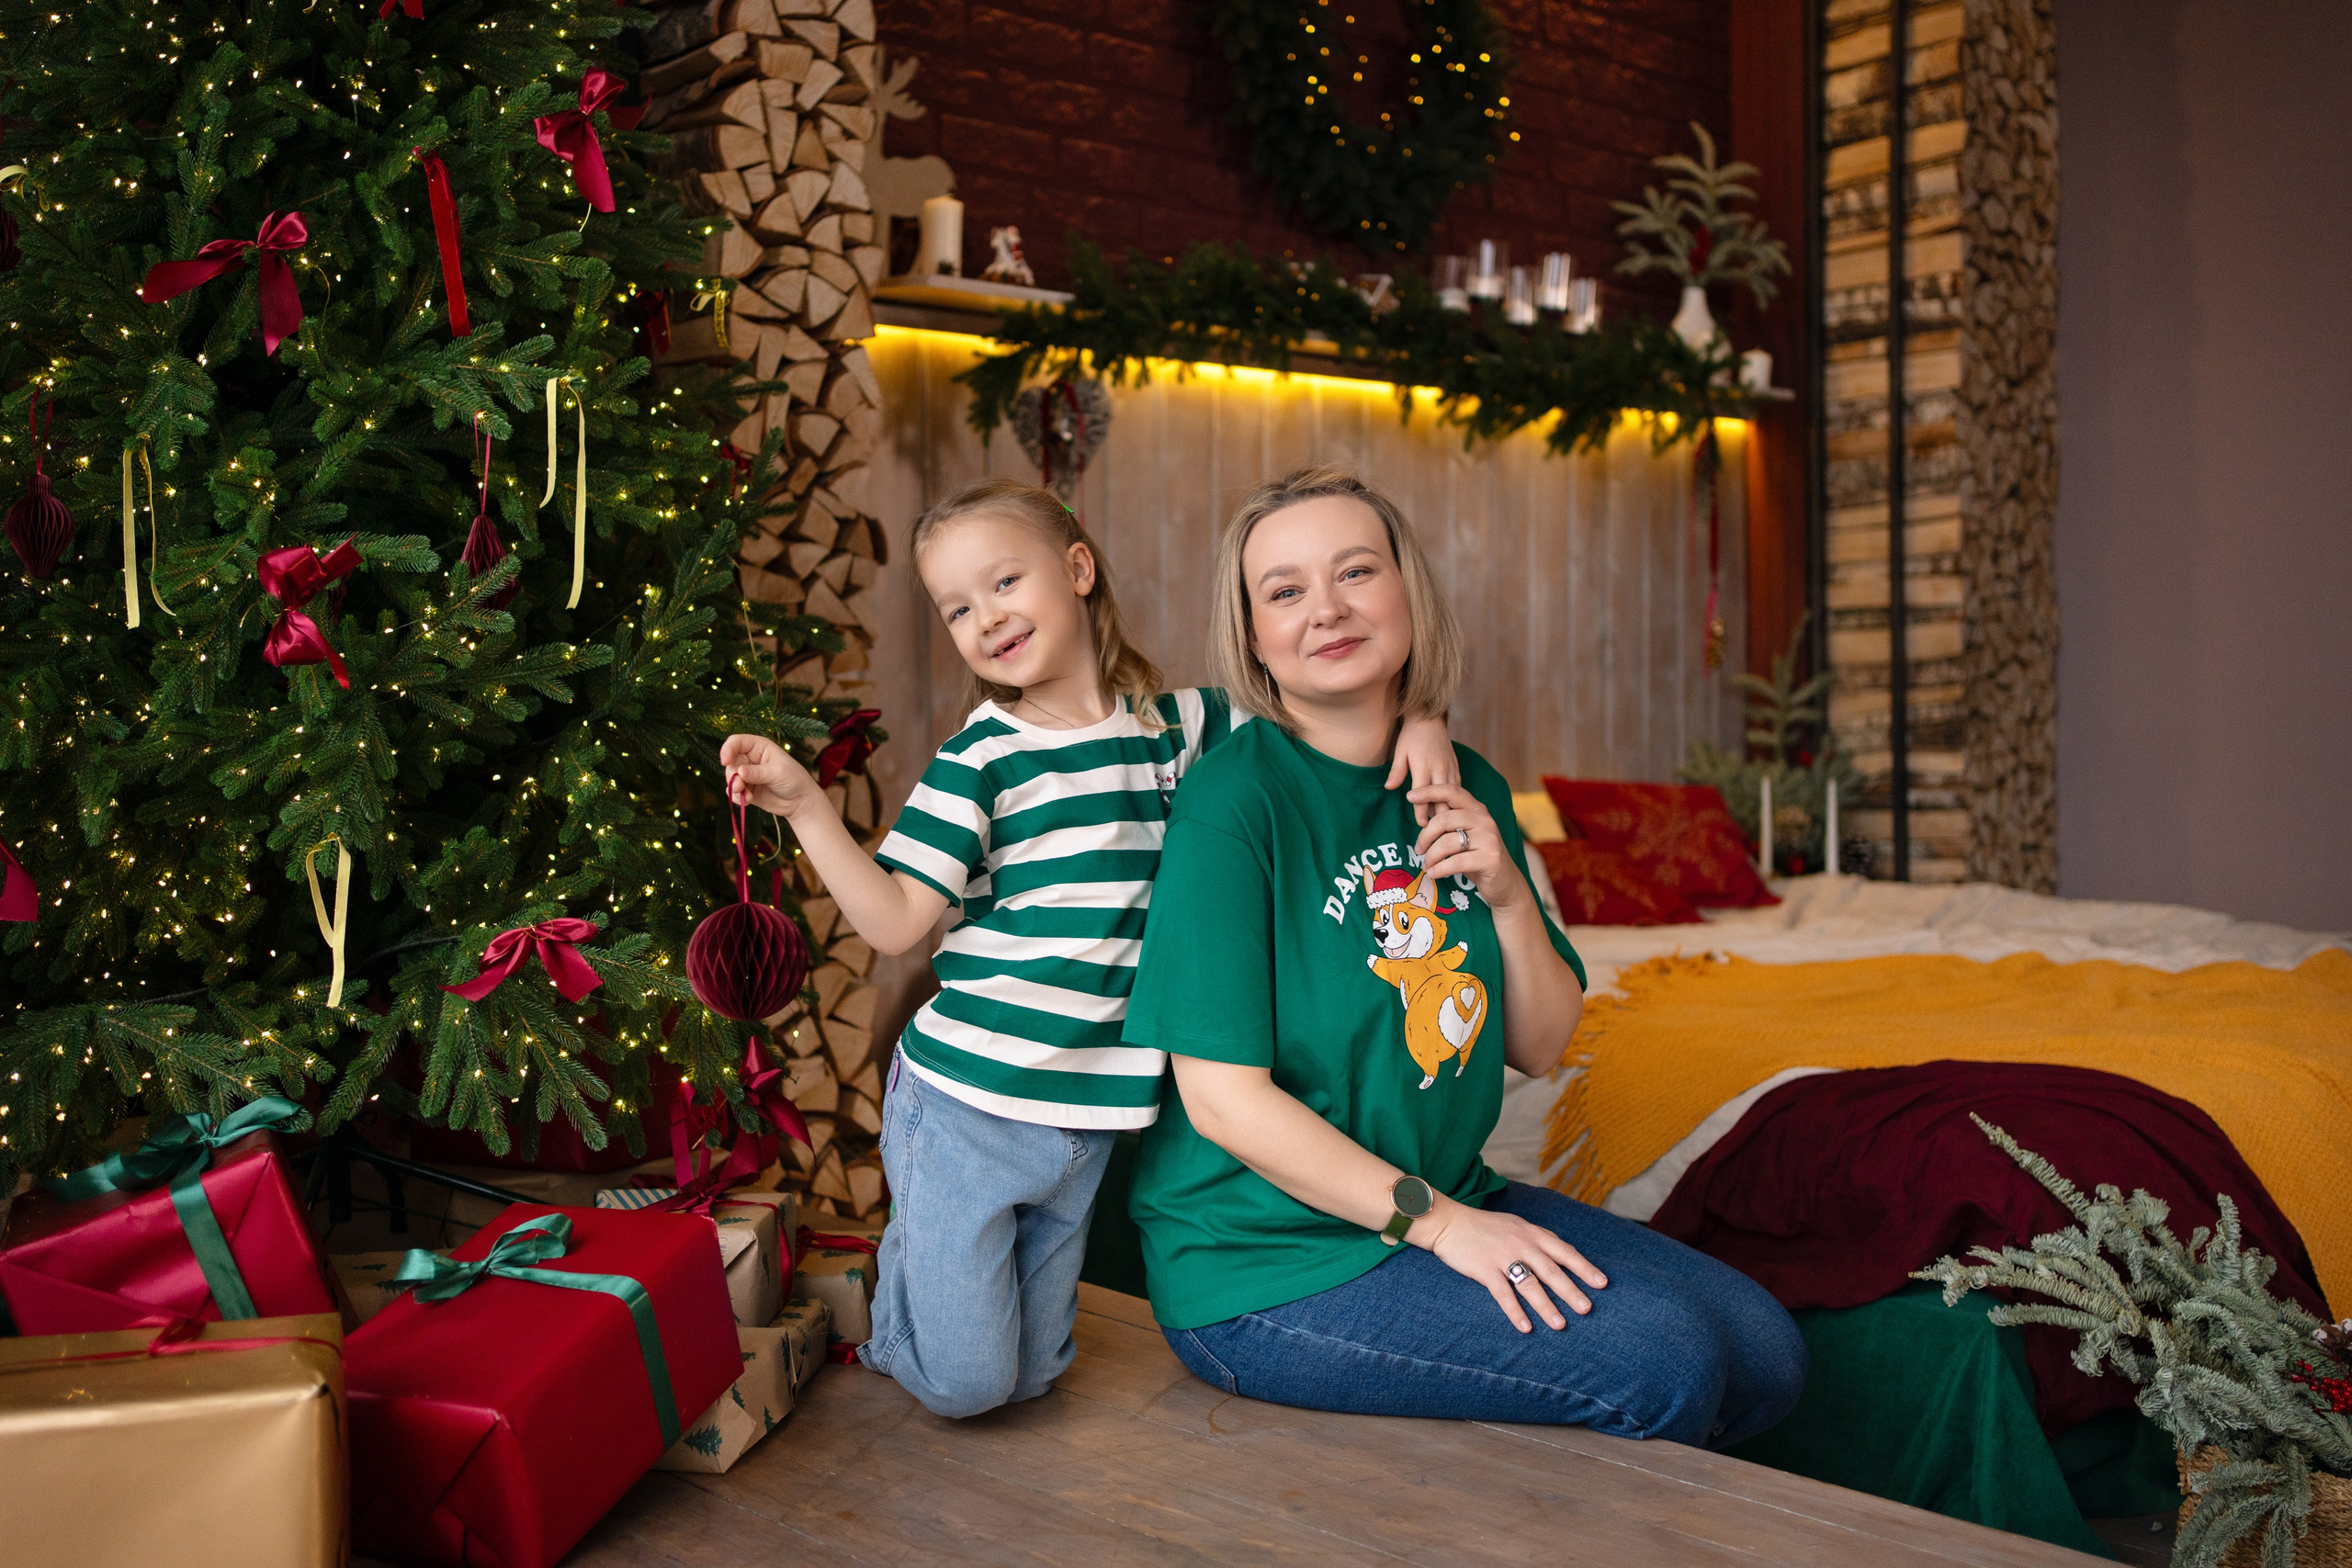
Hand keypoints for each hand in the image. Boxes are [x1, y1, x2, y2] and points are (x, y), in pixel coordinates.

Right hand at [718, 733, 819, 819]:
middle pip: (731, 762)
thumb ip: (757, 772)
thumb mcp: (777, 772)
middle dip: (732, 774)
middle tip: (740, 785)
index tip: (725, 761)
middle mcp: (751, 759)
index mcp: (759, 747)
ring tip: (746, 795)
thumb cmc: (794, 780)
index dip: (728, 749)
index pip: (736, 742)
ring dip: (735, 787)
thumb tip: (739, 772)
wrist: (800, 802)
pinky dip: (737, 797)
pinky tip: (747, 801)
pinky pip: (734, 792)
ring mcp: (748, 775)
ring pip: (730, 778)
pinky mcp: (747, 789)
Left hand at [1385, 712, 1457, 825]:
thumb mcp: (1400, 752)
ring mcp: (1450, 769)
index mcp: (1424, 768)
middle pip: (1442, 800)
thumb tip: (1389, 788)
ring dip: (1449, 810)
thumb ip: (1396, 772)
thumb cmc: (1411, 736)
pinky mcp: (1456, 767)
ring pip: (1453, 796)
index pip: (1423, 796)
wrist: (1429, 719)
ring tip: (1447, 827)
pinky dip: (1455, 800)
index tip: (1421, 826)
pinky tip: (1453, 811)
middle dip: (1439, 817)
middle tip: (1436, 833)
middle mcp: (1440, 770)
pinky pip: (1458, 788)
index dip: (1422, 813)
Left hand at [1409, 785, 1521, 911]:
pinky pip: (1455, 862)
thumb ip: (1449, 823)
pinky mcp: (1490, 859)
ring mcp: (1489, 839)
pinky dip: (1439, 869)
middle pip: (1443, 820)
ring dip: (1430, 857)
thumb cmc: (1477, 857)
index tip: (1410, 796)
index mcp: (1477, 809)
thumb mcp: (1465, 835)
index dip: (1430, 791)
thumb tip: (1421, 810)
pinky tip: (1433, 874)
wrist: (1505, 882)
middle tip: (1418, 850)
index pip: (1452, 791)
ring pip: (1446, 843)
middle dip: (1425, 836)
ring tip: (1426, 866)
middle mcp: (1485, 820)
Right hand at [1418, 1197, 1608, 1331]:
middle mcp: (1521, 1244)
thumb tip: (1561, 1250)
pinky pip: (1503, 1294)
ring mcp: (1502, 1257)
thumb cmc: (1484, 1225)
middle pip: (1551, 1271)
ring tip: (1560, 1324)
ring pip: (1530, 1285)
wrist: (1449, 1222)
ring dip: (1546, 1306)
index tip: (1602, 1283)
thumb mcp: (1516, 1224)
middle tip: (1587, 1309)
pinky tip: (1526, 1327)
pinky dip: (1515, 1311)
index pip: (1565, 1251)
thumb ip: (1538, 1237)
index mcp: (1532, 1233)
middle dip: (1571, 1291)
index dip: (1584, 1268)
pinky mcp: (1484, 1269)